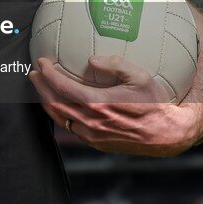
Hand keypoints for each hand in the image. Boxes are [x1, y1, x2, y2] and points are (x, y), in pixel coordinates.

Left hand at [29, 56, 199, 156]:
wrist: (167, 133)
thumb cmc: (156, 102)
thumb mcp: (139, 76)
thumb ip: (114, 63)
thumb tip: (90, 60)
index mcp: (99, 104)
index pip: (63, 88)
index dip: (49, 74)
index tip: (41, 62)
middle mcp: (92, 122)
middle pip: (55, 104)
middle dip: (41, 87)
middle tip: (34, 73)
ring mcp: (94, 136)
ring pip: (61, 119)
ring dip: (47, 102)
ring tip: (42, 88)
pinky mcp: (97, 143)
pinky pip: (71, 129)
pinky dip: (60, 115)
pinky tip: (61, 105)